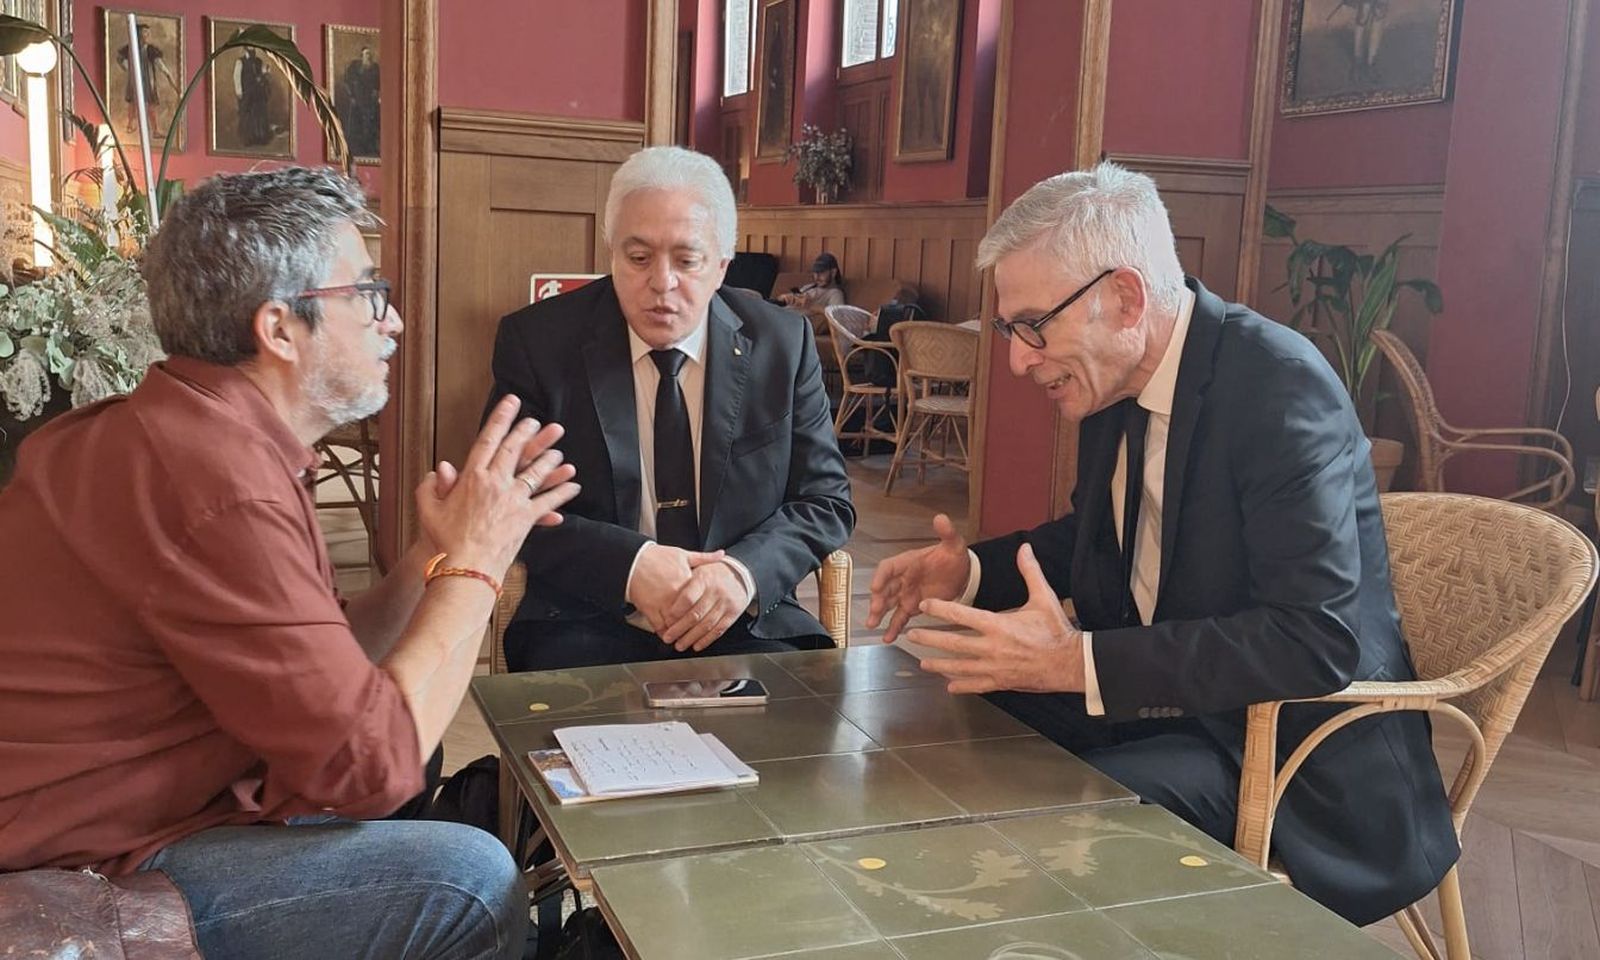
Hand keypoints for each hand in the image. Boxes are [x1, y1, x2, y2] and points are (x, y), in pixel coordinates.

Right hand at [414, 394, 580, 578]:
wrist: (464, 568)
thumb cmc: (443, 542)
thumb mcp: (428, 511)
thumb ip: (430, 487)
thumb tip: (437, 471)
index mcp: (471, 477)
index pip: (487, 440)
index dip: (500, 419)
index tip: (511, 403)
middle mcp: (495, 483)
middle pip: (515, 450)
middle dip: (528, 433)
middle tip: (538, 422)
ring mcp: (513, 500)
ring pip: (535, 472)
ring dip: (549, 461)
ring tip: (559, 452)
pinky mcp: (526, 518)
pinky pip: (548, 501)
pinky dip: (562, 493)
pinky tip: (574, 486)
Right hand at [626, 544, 726, 633]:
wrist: (633, 560)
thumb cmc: (656, 557)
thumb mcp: (682, 554)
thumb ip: (704, 558)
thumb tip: (721, 555)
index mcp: (686, 581)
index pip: (701, 600)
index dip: (707, 609)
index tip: (711, 613)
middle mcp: (675, 594)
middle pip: (690, 615)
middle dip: (695, 625)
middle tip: (699, 632)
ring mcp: (662, 603)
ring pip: (676, 624)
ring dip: (680, 632)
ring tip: (684, 638)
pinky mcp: (649, 609)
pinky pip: (659, 626)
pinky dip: (665, 633)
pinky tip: (668, 636)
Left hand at [660, 561, 748, 651]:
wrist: (738, 574)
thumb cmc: (711, 573)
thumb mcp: (697, 568)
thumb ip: (682, 580)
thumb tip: (663, 599)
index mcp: (704, 578)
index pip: (688, 598)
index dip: (676, 612)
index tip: (666, 621)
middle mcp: (716, 591)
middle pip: (696, 614)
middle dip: (680, 629)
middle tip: (668, 637)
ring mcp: (725, 603)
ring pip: (706, 625)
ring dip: (691, 638)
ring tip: (680, 645)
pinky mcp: (733, 614)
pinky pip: (719, 630)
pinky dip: (706, 640)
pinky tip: (696, 645)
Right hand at [866, 513, 970, 642]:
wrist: (963, 574)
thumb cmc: (954, 557)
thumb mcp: (953, 544)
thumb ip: (946, 532)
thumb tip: (941, 517)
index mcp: (909, 561)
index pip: (889, 567)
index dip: (881, 576)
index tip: (876, 586)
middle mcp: (903, 578)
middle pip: (885, 588)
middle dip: (878, 599)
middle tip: (874, 610)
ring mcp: (906, 593)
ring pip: (888, 604)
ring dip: (879, 614)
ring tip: (872, 625)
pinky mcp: (912, 607)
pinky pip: (900, 617)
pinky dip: (894, 627)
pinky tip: (887, 638)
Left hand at [905, 543, 1085, 695]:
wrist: (1072, 663)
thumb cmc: (1056, 630)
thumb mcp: (1044, 597)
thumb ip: (1030, 572)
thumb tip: (1024, 547)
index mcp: (999, 625)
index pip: (962, 615)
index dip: (940, 610)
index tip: (923, 606)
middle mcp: (993, 648)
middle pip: (953, 644)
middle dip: (930, 639)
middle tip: (911, 635)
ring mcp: (995, 668)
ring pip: (960, 667)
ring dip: (939, 665)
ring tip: (922, 663)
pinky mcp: (1002, 682)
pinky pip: (977, 685)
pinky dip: (962, 686)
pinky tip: (949, 686)